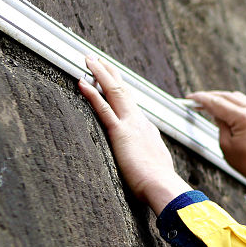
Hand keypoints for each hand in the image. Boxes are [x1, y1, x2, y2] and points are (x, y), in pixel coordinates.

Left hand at [79, 55, 190, 213]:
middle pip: (124, 92)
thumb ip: (151, 161)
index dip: (122, 90)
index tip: (114, 80)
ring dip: (101, 74)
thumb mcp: (157, 168)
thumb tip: (152, 167)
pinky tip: (82, 81)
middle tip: (99, 60)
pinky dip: (92, 93)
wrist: (163, 186)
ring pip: (114, 92)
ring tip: (90, 60)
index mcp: (148, 131)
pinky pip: (103, 108)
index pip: (132, 105)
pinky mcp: (120, 132)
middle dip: (111, 74)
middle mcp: (140, 122)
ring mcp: (131, 125)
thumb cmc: (159, 184)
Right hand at [187, 91, 245, 200]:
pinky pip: (243, 102)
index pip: (217, 103)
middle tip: (195, 101)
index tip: (190, 98)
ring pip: (235, 96)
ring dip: (220, 98)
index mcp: (244, 119)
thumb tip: (214, 112)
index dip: (201, 99)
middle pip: (226, 96)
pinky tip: (222, 107)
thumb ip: (219, 124)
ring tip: (207, 104)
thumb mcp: (225, 145)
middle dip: (209, 97)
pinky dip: (231, 102)